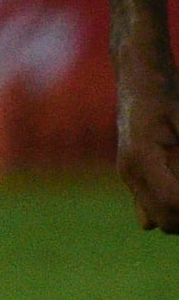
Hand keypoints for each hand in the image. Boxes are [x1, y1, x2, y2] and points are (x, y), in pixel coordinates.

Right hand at [120, 75, 178, 235]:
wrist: (138, 80)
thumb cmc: (167, 96)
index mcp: (142, 156)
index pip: (172, 200)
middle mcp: (130, 171)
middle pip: (164, 219)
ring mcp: (128, 175)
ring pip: (155, 220)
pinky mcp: (131, 176)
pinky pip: (147, 212)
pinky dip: (168, 212)